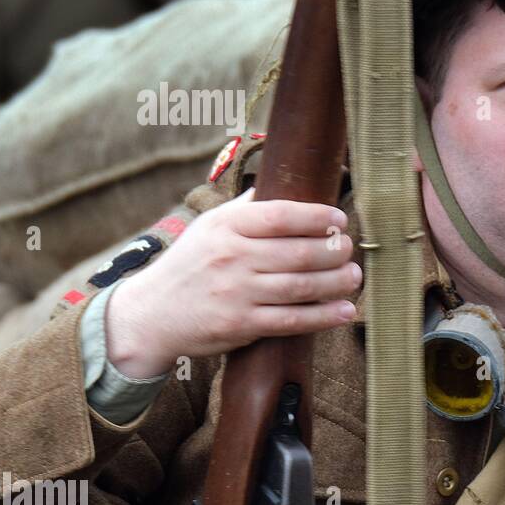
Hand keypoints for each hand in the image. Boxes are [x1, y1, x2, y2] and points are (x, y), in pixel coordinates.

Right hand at [105, 190, 359, 376]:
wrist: (151, 314)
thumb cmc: (190, 264)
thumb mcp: (209, 226)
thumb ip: (246, 207)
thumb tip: (283, 180)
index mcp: (227, 227)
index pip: (281, 216)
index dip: (317, 216)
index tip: (340, 218)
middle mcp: (232, 257)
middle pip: (299, 253)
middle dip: (334, 250)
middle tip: (349, 248)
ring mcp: (237, 293)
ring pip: (301, 286)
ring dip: (336, 282)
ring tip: (354, 276)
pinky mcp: (241, 325)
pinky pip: (292, 320)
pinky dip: (324, 316)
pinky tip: (345, 311)